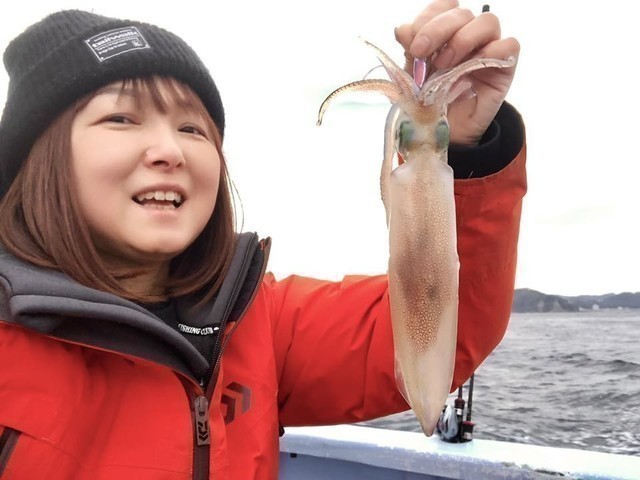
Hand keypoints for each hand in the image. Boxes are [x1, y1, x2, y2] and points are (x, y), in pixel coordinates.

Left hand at [394, 0, 519, 145]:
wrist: (445, 133)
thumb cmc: (430, 103)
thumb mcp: (413, 78)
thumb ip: (410, 53)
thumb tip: (402, 28)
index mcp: (445, 33)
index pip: (443, 7)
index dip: (427, 18)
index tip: (412, 43)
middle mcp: (468, 35)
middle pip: (462, 13)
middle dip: (437, 28)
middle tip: (421, 52)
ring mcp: (488, 49)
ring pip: (488, 21)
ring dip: (462, 39)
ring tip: (444, 64)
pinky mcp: (504, 67)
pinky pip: (509, 45)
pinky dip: (491, 52)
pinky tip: (471, 69)